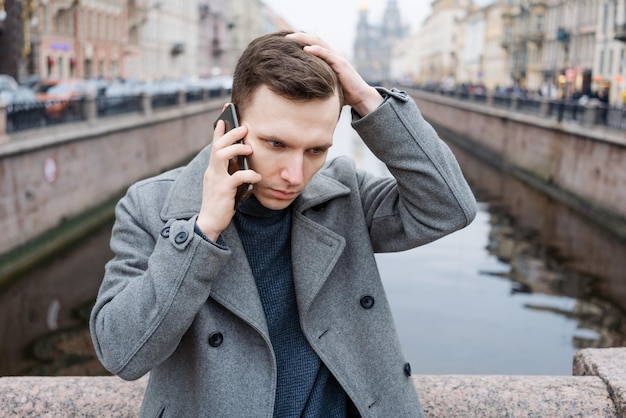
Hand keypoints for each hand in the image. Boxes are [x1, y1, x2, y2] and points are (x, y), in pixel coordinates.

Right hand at [196, 118, 260, 240]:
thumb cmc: (220, 203)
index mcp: (212, 169)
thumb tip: (243, 160)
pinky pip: (236, 177)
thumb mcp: (224, 184)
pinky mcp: (223, 190)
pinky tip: (257, 176)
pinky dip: (248, 174)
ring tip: (250, 149)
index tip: (225, 113)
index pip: (214, 144)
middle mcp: (212, 171)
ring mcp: (216, 180)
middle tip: (244, 128)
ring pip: (221, 156)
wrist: (209, 223)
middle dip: (230, 134)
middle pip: (217, 146)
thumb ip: (230, 172)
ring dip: (237, 149)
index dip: (219, 128)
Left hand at [286, 32, 382, 115]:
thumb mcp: (325, 84)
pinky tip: (306, 49)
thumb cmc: (342, 93)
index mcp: (328, 57)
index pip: (312, 43)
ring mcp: (337, 57)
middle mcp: (332, 53)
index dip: (299, 40)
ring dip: (303, 39)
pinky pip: (327, 54)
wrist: (360, 97)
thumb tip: (298, 89)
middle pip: (313, 39)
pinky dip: (316, 50)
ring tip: (290, 39)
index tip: (284, 42)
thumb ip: (315, 81)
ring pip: (318, 42)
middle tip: (283, 37)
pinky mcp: (341, 63)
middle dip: (298, 36)